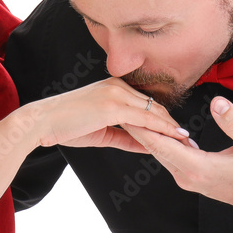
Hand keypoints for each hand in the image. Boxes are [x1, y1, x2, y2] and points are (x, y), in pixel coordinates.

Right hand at [29, 77, 188, 151]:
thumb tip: (147, 146)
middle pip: (155, 106)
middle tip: (190, 140)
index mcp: (114, 88)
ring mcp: (115, 94)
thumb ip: (126, 137)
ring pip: (153, 112)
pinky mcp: (111, 105)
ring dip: (172, 128)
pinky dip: (160, 129)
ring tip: (187, 142)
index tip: (179, 134)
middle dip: (174, 125)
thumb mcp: (101, 131)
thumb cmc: (66, 125)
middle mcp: (117, 86)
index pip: (147, 104)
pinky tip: (173, 139)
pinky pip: (143, 119)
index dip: (165, 120)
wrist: (42, 121)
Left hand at [124, 96, 232, 217]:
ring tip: (128, 114)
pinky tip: (152, 128)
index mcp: (198, 167)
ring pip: (160, 152)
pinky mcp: (190, 174)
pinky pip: (168, 156)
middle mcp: (187, 175)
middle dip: (135, 127)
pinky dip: (158, 141)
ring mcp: (187, 177)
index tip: (124, 112)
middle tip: (116, 108)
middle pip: (154, 148)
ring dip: (145, 134)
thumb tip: (217, 103)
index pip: (161, 145)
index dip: (142, 127)